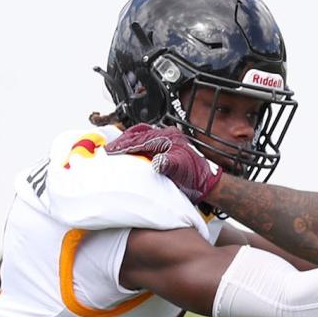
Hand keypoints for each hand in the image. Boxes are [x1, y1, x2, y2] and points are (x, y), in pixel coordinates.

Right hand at [105, 124, 221, 202]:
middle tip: (109, 150)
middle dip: (122, 140)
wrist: (208, 183)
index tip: (111, 151)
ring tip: (115, 151)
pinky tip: (129, 154)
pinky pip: (145, 143)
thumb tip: (157, 162)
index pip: (141, 139)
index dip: (124, 145)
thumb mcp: (181, 169)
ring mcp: (166, 142)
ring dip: (128, 142)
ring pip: (141, 136)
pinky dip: (134, 147)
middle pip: (138, 133)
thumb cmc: (197, 176)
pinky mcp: (165, 149)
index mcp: (168, 138)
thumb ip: (168, 164)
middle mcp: (167, 136)